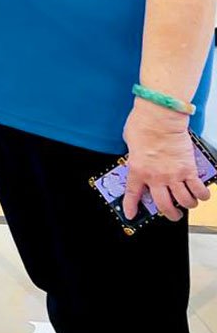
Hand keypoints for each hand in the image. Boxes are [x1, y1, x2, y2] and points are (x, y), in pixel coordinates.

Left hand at [123, 98, 210, 220]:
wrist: (160, 117)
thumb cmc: (143, 125)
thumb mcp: (129, 143)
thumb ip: (135, 157)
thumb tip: (139, 159)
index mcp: (137, 170)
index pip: (132, 194)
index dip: (131, 207)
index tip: (132, 215)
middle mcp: (156, 177)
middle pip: (164, 205)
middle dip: (170, 214)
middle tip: (173, 214)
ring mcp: (174, 175)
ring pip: (184, 201)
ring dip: (188, 205)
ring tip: (189, 203)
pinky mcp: (189, 170)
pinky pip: (199, 189)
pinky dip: (202, 195)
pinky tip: (202, 194)